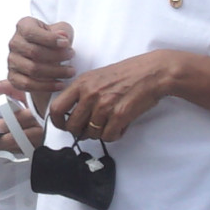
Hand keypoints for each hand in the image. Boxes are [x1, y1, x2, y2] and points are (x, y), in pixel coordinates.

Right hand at [0, 16, 76, 106]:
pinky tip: (60, 84)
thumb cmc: (53, 39)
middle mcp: (15, 43)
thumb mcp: (60, 29)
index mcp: (24, 26)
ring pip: (32, 69)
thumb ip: (62, 30)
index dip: (50, 39)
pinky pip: (27, 84)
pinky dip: (46, 86)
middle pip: (34, 52)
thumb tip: (62, 36)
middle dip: (56, 56)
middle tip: (71, 56)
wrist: (46, 53)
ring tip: (70, 71)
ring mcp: (12, 61)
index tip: (66, 43)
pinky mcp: (13, 77)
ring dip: (55, 72)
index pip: (32, 33)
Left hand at [49, 49, 185, 141]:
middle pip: (72, 126)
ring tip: (111, 123)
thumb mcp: (97, 76)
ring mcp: (104, 105)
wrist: (152, 72)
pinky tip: (120, 126)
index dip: (58, 122)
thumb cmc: (128, 74)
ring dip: (100, 133)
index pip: (56, 108)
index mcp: (82, 83)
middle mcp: (90, 94)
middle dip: (81, 132)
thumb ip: (83, 92)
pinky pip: (108, 137)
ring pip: (91, 134)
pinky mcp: (119, 115)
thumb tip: (73, 114)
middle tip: (91, 128)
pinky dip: (114, 135)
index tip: (65, 126)